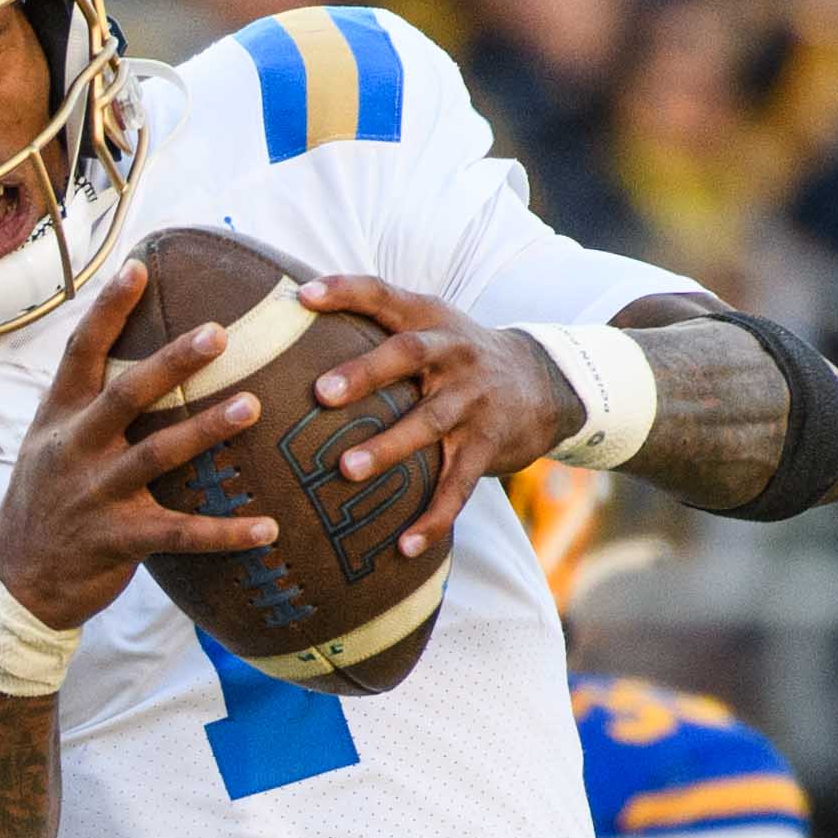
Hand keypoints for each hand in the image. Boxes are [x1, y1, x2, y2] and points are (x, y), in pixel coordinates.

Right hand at [0, 257, 267, 636]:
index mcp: (58, 419)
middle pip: (126, 395)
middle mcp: (74, 450)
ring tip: (253, 406)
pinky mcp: (117, 541)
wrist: (16, 583)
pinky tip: (267, 527)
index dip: (107, 309)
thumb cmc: (46, 503)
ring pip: (156, 456)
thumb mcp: (50, 446)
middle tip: (220, 333)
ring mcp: (94, 496)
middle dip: (173, 363)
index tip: (137, 267)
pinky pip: (180, 534)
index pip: (80, 353)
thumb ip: (87, 406)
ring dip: (206, 430)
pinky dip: (226, 532)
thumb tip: (140, 359)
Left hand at [292, 270, 607, 532]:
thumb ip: (376, 323)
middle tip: (321, 394)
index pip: (384, 294)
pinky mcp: (488, 445)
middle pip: (408, 355)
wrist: (544, 382)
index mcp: (429, 320)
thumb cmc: (459, 357)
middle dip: (365, 373)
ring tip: (347, 470)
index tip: (303, 296)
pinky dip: (433, 518)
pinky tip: (404, 547)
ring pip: (429, 423)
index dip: (345, 291)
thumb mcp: (431, 325)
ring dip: (388, 447)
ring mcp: (473, 401)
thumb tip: (293, 316)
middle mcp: (453, 354)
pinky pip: (458, 486)